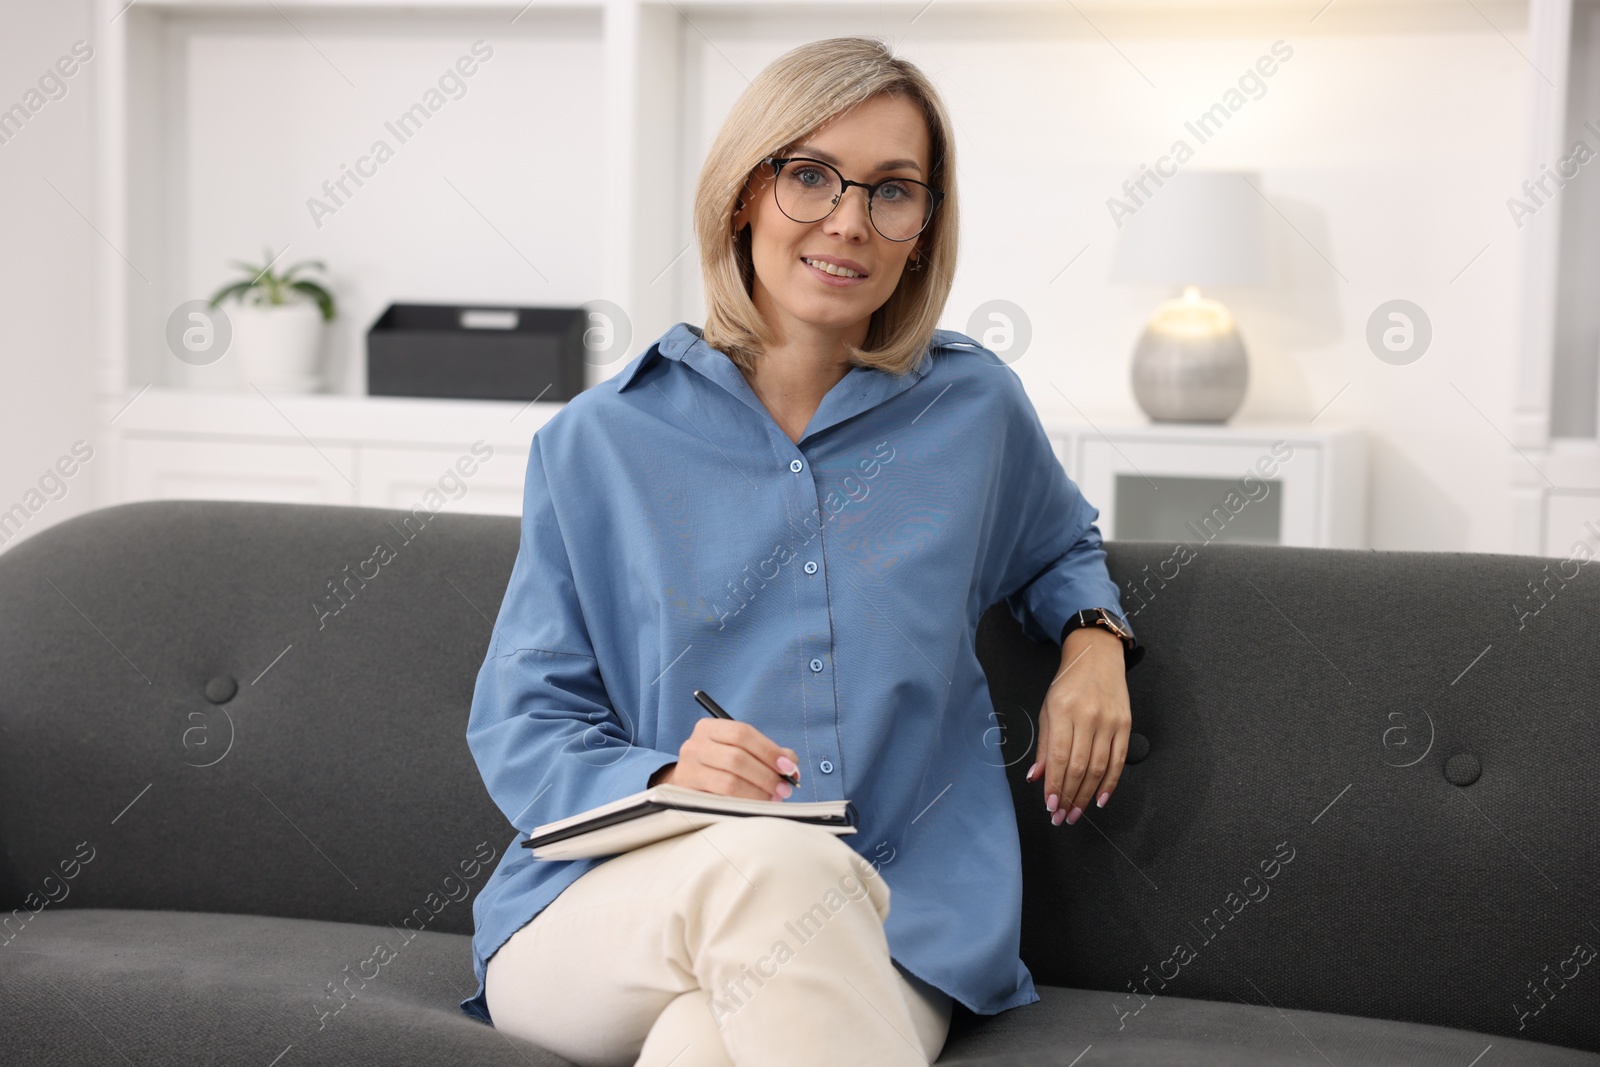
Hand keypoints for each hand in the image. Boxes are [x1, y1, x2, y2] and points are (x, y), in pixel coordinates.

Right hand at [654, 718, 799, 801]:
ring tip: (772, 798)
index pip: (742, 733)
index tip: (788, 768)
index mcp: (709, 728)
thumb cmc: (721, 765)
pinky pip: (721, 800)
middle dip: (766, 775)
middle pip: (737, 758)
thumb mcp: (741, 751)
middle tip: (784, 788)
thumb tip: (791, 765)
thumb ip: (767, 753)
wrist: (690, 784)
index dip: (768, 750)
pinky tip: (755, 806)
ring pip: (729, 782)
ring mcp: (688, 770)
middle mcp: (694, 745)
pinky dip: (743, 803)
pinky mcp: (687, 794)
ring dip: (757, 793)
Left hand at [1024, 627, 1130, 825]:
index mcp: (1063, 711)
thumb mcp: (1047, 709)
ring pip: (1099, 768)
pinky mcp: (1125, 724)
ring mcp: (1109, 721)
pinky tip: (1100, 799)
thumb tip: (1037, 777)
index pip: (1059, 757)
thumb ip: (1044, 745)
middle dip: (1069, 797)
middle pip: (1079, 767)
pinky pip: (1118, 760)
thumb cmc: (1068, 683)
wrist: (1097, 656)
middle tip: (1062, 817)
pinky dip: (1110, 783)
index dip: (1055, 786)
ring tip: (1077, 813)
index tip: (1050, 807)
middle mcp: (1088, 716)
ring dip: (1087, 795)